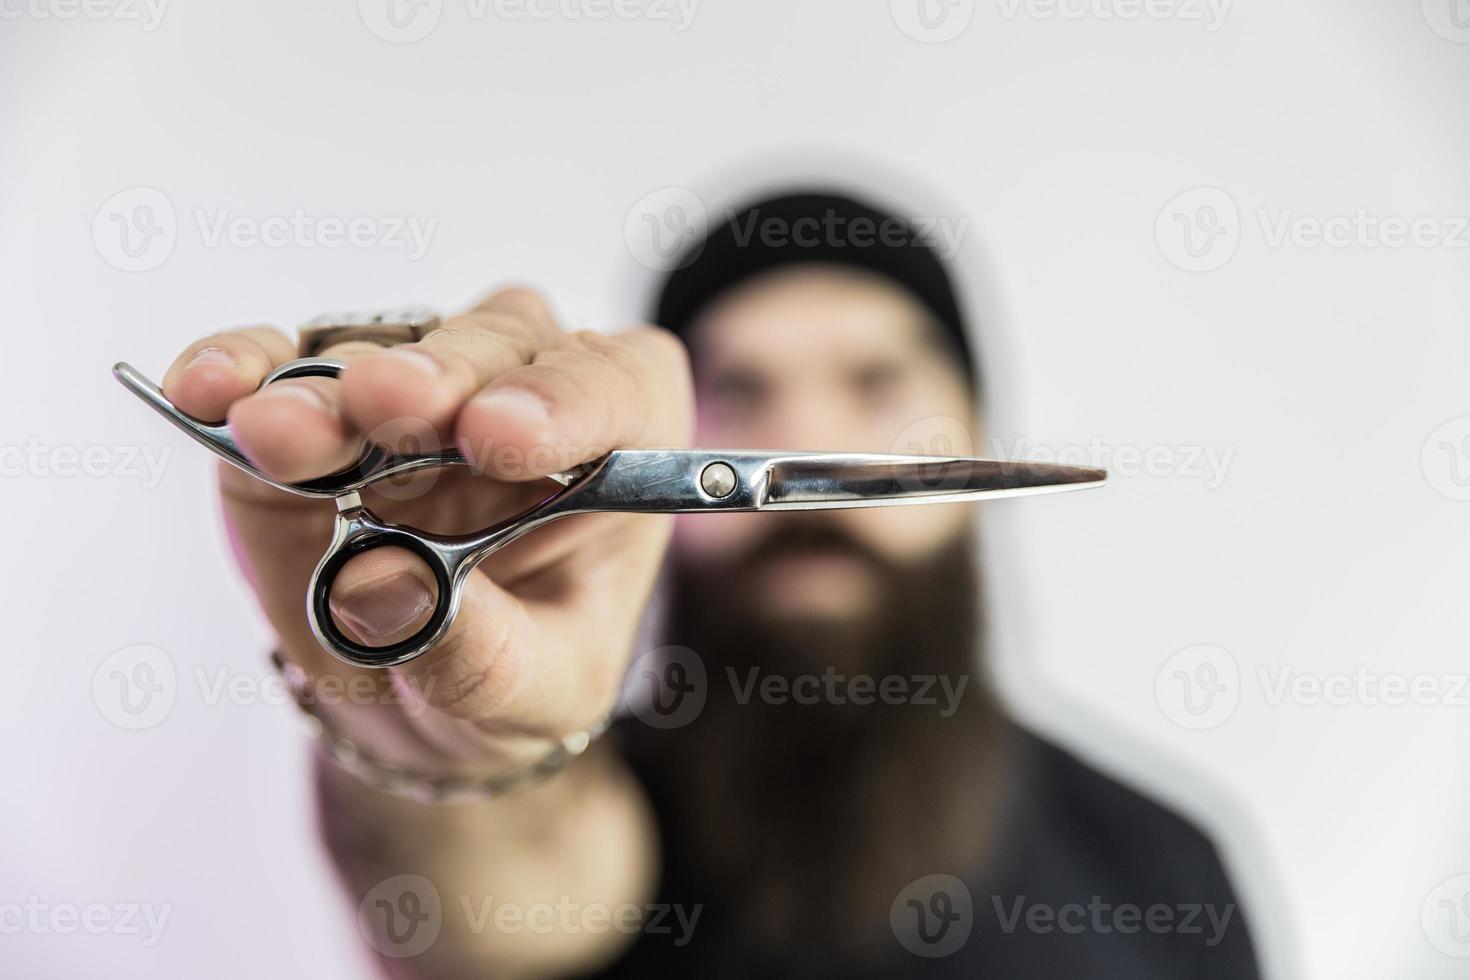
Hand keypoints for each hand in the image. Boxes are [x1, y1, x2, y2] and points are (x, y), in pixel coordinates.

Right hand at [161, 287, 692, 772]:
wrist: (422, 692)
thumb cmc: (516, 670)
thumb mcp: (534, 692)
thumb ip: (482, 651)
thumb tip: (383, 584)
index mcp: (619, 448)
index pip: (619, 389)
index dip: (566, 397)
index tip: (498, 435)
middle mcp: (525, 390)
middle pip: (499, 345)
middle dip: (440, 374)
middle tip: (386, 402)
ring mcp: (417, 386)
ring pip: (386, 346)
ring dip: (329, 383)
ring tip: (279, 430)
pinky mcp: (316, 400)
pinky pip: (282, 362)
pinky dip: (243, 367)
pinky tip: (206, 389)